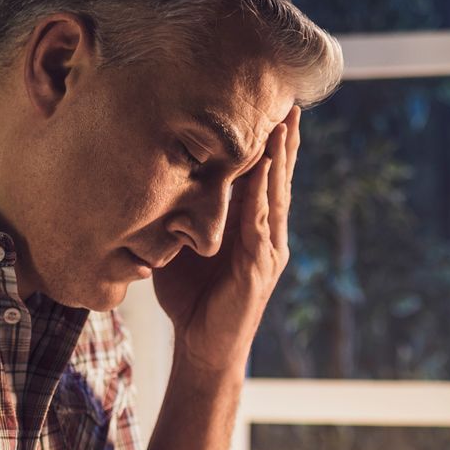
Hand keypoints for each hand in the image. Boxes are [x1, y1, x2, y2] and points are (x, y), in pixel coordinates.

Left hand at [152, 106, 299, 377]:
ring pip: (275, 195)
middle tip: (290, 100)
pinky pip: (260, 223)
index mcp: (252, 228)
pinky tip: (263, 170)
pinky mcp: (259, 269)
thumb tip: (159, 176)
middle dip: (284, 140)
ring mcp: (267, 251)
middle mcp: (267, 234)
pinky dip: (261, 194)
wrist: (201, 349)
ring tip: (283, 125)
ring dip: (279, 159)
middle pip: (279, 178)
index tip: (272, 106)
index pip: (264, 178)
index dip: (270, 144)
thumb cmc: (191, 298)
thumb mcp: (182, 245)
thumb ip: (183, 215)